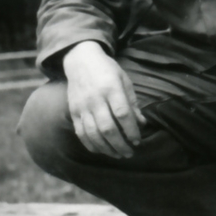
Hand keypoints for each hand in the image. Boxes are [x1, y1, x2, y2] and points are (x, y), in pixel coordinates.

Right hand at [62, 41, 146, 157]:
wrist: (80, 61)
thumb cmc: (107, 70)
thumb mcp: (124, 80)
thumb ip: (132, 103)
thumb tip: (142, 124)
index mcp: (111, 88)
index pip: (122, 114)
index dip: (131, 130)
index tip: (138, 141)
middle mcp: (95, 99)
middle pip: (107, 128)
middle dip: (120, 144)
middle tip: (129, 153)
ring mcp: (82, 106)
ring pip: (93, 133)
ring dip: (107, 148)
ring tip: (118, 154)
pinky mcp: (73, 112)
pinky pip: (81, 133)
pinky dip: (91, 145)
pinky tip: (102, 150)